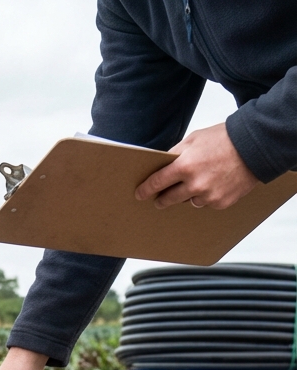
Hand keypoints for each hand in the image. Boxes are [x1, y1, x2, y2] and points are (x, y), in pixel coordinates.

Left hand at [135, 122, 257, 209]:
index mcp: (185, 165)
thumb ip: (175, 153)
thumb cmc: (225, 138)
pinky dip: (207, 196)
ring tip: (201, 181)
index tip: (139, 195)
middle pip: (168, 199)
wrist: (257, 145)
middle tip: (160, 198)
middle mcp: (195, 184)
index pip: (157, 183)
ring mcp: (208, 196)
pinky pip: (206, 204)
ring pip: (188, 201)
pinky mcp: (221, 203)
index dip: (145, 190)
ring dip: (189, 195)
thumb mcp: (195, 138)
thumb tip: (160, 166)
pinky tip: (215, 183)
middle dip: (162, 198)